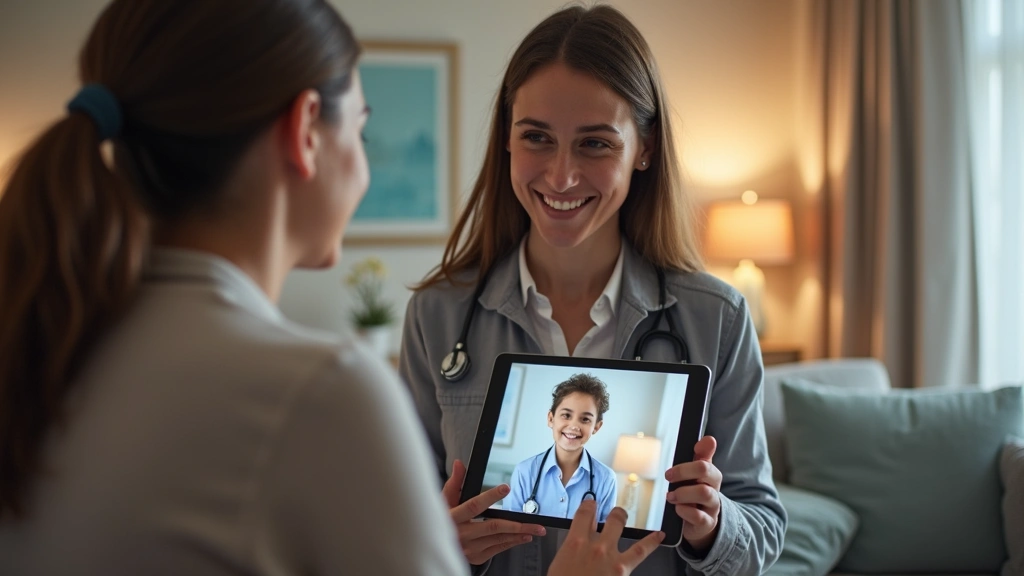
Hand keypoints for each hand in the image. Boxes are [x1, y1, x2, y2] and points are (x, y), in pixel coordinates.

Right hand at [444, 459, 546, 564]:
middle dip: (517, 525)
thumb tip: (459, 464)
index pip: (474, 506)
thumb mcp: (444, 500)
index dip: (490, 497)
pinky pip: (497, 549)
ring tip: (534, 530)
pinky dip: (512, 543)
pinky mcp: (476, 557)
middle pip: (493, 527)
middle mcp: (461, 534)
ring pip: (498, 539)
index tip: (505, 488)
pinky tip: (523, 537)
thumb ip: (454, 482)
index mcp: (453, 518)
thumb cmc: (443, 519)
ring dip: (518, 534)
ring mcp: (469, 548)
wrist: (434, 546)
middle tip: (535, 523)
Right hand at [547, 500, 663, 575]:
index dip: (589, 505)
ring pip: (620, 525)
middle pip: (604, 518)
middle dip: (610, 513)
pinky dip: (651, 542)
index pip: (584, 513)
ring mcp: (610, 554)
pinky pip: (641, 551)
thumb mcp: (559, 564)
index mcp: (575, 542)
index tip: (591, 504)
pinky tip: (658, 536)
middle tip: (612, 513)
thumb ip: (570, 550)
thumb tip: (577, 543)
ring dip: (622, 517)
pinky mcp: (622, 568)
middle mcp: (594, 545)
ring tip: (624, 515)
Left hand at [664, 436, 721, 552]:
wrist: (702, 522)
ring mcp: (712, 507)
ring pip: (705, 493)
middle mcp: (714, 489)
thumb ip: (702, 456)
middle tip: (668, 478)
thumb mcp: (697, 475)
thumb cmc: (695, 493)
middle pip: (707, 473)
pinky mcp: (708, 523)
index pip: (705, 463)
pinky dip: (685, 512)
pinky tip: (677, 510)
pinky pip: (700, 517)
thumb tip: (710, 438)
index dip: (687, 464)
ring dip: (683, 493)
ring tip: (670, 496)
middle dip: (684, 472)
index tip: (670, 471)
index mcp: (711, 475)